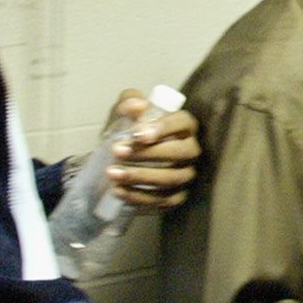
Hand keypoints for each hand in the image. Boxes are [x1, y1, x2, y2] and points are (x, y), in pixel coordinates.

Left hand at [99, 90, 200, 211]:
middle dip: (148, 153)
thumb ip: (128, 102)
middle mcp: (191, 150)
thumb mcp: (123, 114)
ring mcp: (186, 176)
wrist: (116, 164)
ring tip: (112, 173)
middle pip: (180, 152)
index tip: (137, 133)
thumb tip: (137, 105)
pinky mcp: (176, 197)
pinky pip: (162, 200)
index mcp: (183, 126)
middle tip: (117, 152)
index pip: (183, 122)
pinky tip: (118, 190)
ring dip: (139, 176)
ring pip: (170, 178)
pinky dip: (138, 196)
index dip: (163, 128)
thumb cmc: (127, 135)